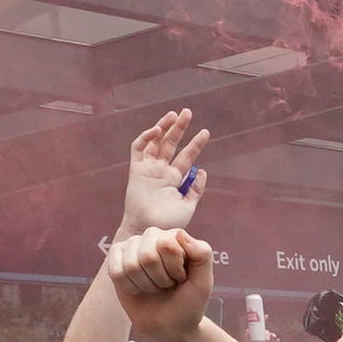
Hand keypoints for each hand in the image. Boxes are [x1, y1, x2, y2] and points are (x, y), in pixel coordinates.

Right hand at [108, 230, 218, 341]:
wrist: (171, 325)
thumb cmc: (189, 302)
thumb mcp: (204, 281)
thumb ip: (202, 254)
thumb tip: (179, 232)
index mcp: (175, 237)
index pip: (167, 244)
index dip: (175, 269)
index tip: (182, 278)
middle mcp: (152, 237)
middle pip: (147, 256)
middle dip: (160, 279)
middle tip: (168, 285)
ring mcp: (132, 247)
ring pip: (131, 266)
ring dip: (146, 285)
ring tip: (155, 287)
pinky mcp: (116, 261)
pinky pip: (116, 273)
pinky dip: (130, 288)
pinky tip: (139, 289)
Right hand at [121, 109, 210, 237]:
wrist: (149, 229)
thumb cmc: (168, 222)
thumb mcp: (188, 206)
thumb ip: (196, 189)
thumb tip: (203, 171)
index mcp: (175, 179)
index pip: (187, 156)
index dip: (196, 144)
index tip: (206, 132)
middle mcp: (162, 171)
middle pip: (171, 144)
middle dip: (179, 128)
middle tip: (188, 112)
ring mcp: (149, 169)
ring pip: (156, 142)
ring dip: (164, 127)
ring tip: (174, 114)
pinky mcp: (136, 169)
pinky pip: (139, 149)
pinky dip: (146, 138)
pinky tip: (157, 131)